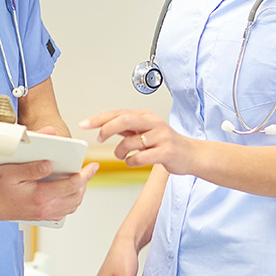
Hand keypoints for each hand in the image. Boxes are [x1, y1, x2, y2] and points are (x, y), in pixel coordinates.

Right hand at [0, 160, 98, 223]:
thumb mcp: (11, 171)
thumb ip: (33, 166)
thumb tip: (52, 163)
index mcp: (40, 196)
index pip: (73, 185)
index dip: (85, 174)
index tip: (92, 165)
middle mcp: (43, 209)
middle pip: (76, 198)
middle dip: (84, 183)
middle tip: (86, 170)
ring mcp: (41, 215)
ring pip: (70, 206)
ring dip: (77, 193)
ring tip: (78, 179)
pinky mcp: (37, 217)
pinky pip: (61, 212)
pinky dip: (68, 202)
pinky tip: (64, 191)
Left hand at [80, 109, 197, 174]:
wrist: (190, 154)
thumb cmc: (165, 143)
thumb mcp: (145, 130)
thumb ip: (126, 126)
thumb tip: (102, 122)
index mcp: (146, 116)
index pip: (118, 113)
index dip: (99, 118)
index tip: (84, 124)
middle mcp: (153, 123)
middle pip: (124, 120)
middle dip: (107, 129)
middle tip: (100, 139)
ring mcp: (161, 137)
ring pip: (130, 142)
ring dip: (120, 152)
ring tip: (123, 156)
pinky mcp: (166, 152)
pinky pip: (140, 157)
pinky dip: (131, 162)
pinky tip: (134, 162)